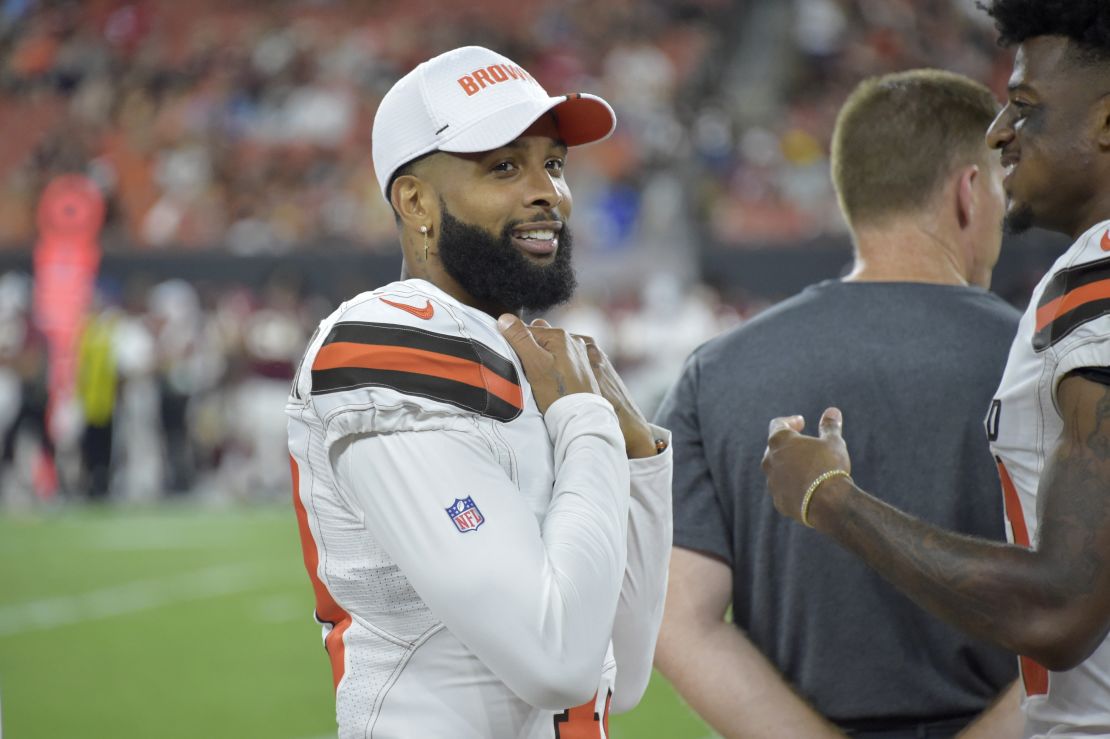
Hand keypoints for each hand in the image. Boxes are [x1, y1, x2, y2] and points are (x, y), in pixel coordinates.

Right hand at [497, 314, 598, 413]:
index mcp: (559, 335)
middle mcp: (572, 340)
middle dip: (530, 350)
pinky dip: (552, 365)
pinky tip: (550, 380)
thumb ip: (520, 339)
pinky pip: (560, 359)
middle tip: (526, 370)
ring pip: (550, 349)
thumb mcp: (534, 364)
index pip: (526, 331)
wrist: (581, 417)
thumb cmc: (557, 393)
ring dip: (541, 358)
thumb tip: (505, 318)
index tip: (514, 362)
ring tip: (539, 378)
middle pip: (539, 339)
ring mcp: (579, 353)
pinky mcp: (582, 367)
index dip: (515, 346)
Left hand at [761, 408, 851, 524]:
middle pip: (774, 447)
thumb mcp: (833, 442)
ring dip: (789, 466)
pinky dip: (792, 486)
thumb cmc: (828, 466)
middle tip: (804, 444)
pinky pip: (783, 490)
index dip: (790, 421)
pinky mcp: (778, 501)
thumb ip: (830, 426)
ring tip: (808, 468)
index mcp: (779, 440)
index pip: (778, 424)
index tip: (802, 423)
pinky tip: (807, 488)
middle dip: (788, 445)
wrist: (827, 502)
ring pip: (777, 470)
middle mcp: (769, 460)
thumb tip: (833, 411)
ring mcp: (772, 482)